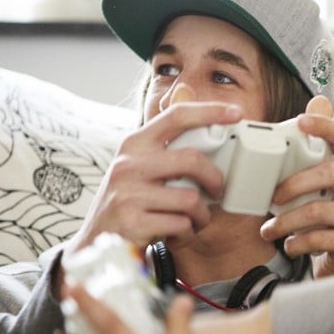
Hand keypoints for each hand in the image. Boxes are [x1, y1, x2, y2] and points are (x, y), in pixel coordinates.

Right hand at [64, 83, 243, 258]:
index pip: (175, 115)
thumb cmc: (128, 201)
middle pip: (191, 160)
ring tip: (196, 219)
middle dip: (215, 179)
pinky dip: (188, 231)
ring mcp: (128, 194)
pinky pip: (181, 224)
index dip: (209, 111)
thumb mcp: (139, 166)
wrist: (96, 242)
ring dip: (202, 215)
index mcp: (134, 144)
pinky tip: (179, 232)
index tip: (236, 113)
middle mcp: (128, 164)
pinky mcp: (132, 222)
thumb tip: (186, 91)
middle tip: (218, 191)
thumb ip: (165, 142)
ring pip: (190, 199)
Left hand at [261, 96, 333, 278]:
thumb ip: (314, 147)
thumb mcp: (318, 182)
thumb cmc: (326, 216)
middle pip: (330, 173)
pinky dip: (298, 242)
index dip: (326, 126)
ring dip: (286, 221)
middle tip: (271, 198)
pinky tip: (289, 245)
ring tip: (268, 231)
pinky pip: (322, 238)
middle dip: (293, 184)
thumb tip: (318, 101)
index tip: (301, 122)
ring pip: (319, 210)